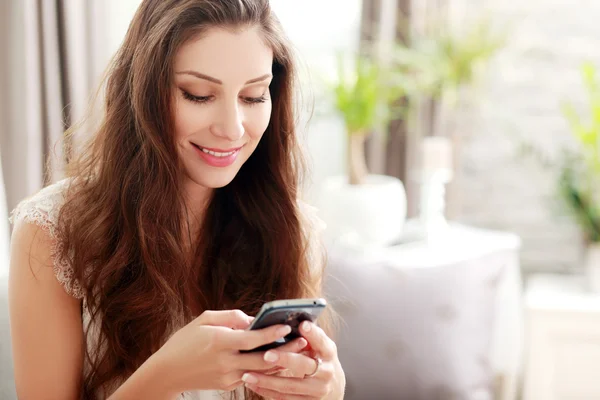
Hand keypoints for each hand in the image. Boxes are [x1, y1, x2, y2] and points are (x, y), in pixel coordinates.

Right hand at [152, 310, 307, 393]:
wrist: (167, 372)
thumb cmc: (184, 341)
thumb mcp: (203, 319)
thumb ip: (230, 316)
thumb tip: (252, 319)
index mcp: (219, 342)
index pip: (251, 339)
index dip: (271, 333)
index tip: (286, 326)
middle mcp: (225, 362)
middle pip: (262, 358)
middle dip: (285, 350)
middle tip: (303, 341)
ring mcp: (227, 377)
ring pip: (260, 371)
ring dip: (280, 361)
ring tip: (297, 351)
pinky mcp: (227, 386)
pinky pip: (252, 377)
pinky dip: (266, 369)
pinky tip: (278, 360)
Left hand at [242, 321, 345, 399]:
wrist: (333, 389)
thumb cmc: (320, 359)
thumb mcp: (320, 346)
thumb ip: (309, 335)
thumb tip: (291, 320)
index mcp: (329, 353)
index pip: (321, 341)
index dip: (312, 334)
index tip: (302, 325)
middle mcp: (326, 372)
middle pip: (304, 365)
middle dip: (285, 359)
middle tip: (266, 355)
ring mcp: (318, 390)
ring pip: (290, 385)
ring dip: (267, 381)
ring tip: (247, 374)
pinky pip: (284, 398)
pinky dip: (266, 391)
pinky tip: (252, 384)